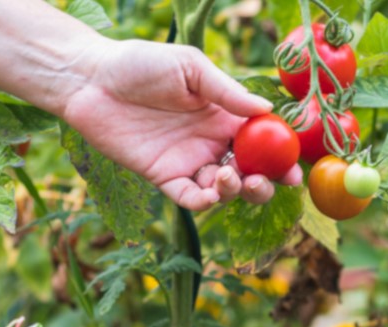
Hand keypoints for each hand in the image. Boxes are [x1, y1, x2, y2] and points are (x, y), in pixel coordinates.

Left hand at [59, 39, 301, 211]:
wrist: (93, 79)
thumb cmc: (142, 64)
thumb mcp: (191, 68)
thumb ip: (227, 92)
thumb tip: (266, 110)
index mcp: (224, 115)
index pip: (262, 141)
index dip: (281, 157)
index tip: (295, 168)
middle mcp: (211, 142)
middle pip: (249, 172)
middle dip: (264, 183)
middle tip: (265, 181)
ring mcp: (188, 162)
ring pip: (222, 190)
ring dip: (235, 191)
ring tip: (229, 176)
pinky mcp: (163, 177)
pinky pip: (189, 198)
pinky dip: (204, 202)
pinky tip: (211, 193)